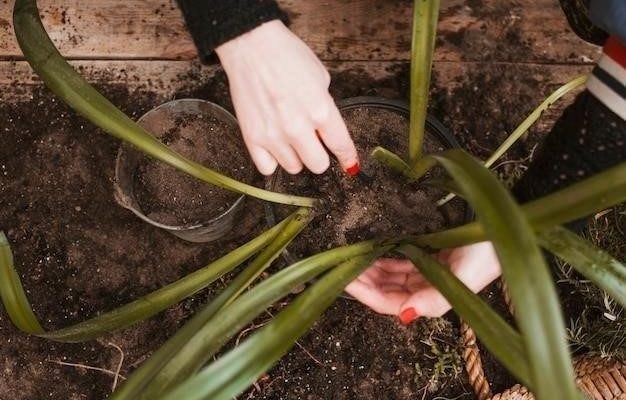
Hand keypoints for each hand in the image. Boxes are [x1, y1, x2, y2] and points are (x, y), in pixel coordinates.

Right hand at [216, 20, 358, 175]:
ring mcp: (273, 135)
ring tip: (290, 138)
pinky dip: (272, 160)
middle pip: (318, 165)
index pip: (341, 145)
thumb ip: (326, 108)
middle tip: (313, 143)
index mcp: (320, 110)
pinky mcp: (252, 137)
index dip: (347, 158)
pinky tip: (274, 145)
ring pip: (293, 168)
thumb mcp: (320, 78)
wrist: (251, 45)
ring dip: (296, 157)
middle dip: (319, 155)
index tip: (349, 164)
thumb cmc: (285, 55)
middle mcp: (298, 127)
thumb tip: (325, 131)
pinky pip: (267, 167)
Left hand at [345, 242, 501, 324]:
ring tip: (353, 257)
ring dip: (373, 271)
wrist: (509, 225)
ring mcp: (430, 273)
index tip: (346, 279)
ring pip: (392, 277)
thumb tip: (404, 316)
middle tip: (344, 265)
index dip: (367, 295)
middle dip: (365, 282)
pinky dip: (385, 259)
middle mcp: (430, 289)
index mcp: (436, 298)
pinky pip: (402, 262)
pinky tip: (373, 252)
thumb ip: (436, 299)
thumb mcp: (465, 276)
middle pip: (388, 291)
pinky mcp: (432, 258)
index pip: (391, 304)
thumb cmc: (489, 249)